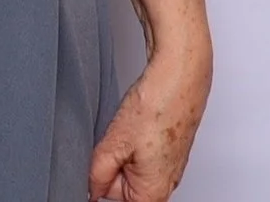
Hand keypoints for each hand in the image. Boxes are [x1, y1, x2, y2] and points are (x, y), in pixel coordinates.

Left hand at [88, 48, 210, 200]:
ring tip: (127, 131)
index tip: (96, 161)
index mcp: (153, 193)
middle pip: (122, 186)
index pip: (113, 199)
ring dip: (121, 151)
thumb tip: (90, 190)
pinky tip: (134, 125)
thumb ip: (98, 173)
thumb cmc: (157, 108)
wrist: (179, 80)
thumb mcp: (114, 143)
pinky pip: (142, 153)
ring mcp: (170, 166)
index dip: (99, 179)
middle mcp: (166, 184)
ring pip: (130, 166)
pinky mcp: (169, 149)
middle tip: (114, 140)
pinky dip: (132, 140)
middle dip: (110, 165)